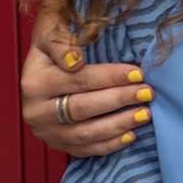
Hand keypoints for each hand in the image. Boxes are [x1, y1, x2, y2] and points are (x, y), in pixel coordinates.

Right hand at [20, 8, 153, 156]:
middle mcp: (35, 110)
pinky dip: (109, 145)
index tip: (138, 73)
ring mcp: (45, 131)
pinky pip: (84, 150)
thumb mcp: (52, 32)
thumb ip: (61, 42)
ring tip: (145, 114)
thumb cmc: (56, 43)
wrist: (42, 65)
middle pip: (83, 108)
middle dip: (119, 100)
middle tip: (148, 93)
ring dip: (118, 125)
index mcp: (34, 82)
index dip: (110, 77)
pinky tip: (131, 134)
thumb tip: (74, 61)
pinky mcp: (56, 144)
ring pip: (85, 134)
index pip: (78, 81)